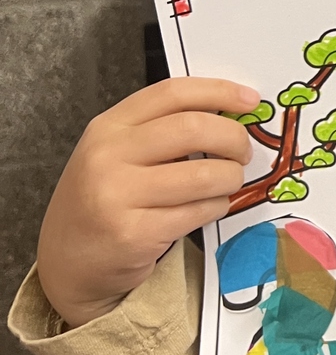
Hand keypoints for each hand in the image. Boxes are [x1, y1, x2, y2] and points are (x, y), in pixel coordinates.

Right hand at [37, 78, 259, 328]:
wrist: (67, 263)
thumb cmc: (105, 199)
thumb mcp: (118, 153)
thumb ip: (162, 129)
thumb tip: (230, 113)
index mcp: (108, 126)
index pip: (171, 93)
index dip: (218, 91)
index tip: (250, 100)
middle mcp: (108, 156)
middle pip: (192, 129)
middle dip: (233, 138)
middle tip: (244, 152)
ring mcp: (118, 196)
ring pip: (203, 175)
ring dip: (230, 178)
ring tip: (230, 182)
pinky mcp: (135, 234)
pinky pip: (197, 212)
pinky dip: (217, 207)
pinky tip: (212, 207)